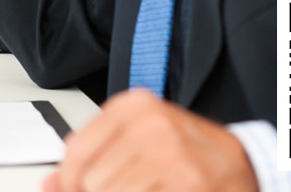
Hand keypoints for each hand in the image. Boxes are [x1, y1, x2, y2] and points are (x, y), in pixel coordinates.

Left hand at [46, 90, 257, 191]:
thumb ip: (92, 158)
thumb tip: (48, 183)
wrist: (242, 164)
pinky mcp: (187, 180)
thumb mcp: (138, 141)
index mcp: (133, 106)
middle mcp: (151, 123)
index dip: (69, 183)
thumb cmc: (187, 152)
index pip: (76, 150)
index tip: (76, 191)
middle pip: (90, 180)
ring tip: (146, 189)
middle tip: (123, 189)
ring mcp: (171, 153)